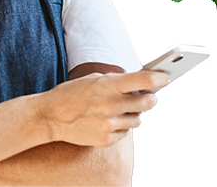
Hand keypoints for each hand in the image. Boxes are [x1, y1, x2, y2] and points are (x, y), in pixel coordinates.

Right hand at [37, 69, 169, 146]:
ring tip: (120, 107)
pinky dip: (122, 125)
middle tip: (148, 95)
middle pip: (148, 102)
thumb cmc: (71, 94)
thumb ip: (116, 80)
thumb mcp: (92, 80)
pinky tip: (108, 119)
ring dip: (134, 113)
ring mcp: (110, 124)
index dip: (159, 78)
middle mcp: (111, 105)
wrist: (50, 116)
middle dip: (151, 98)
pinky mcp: (107, 139)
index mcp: (107, 86)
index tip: (165, 77)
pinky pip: (126, 132)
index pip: (144, 80)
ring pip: (139, 119)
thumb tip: (140, 83)